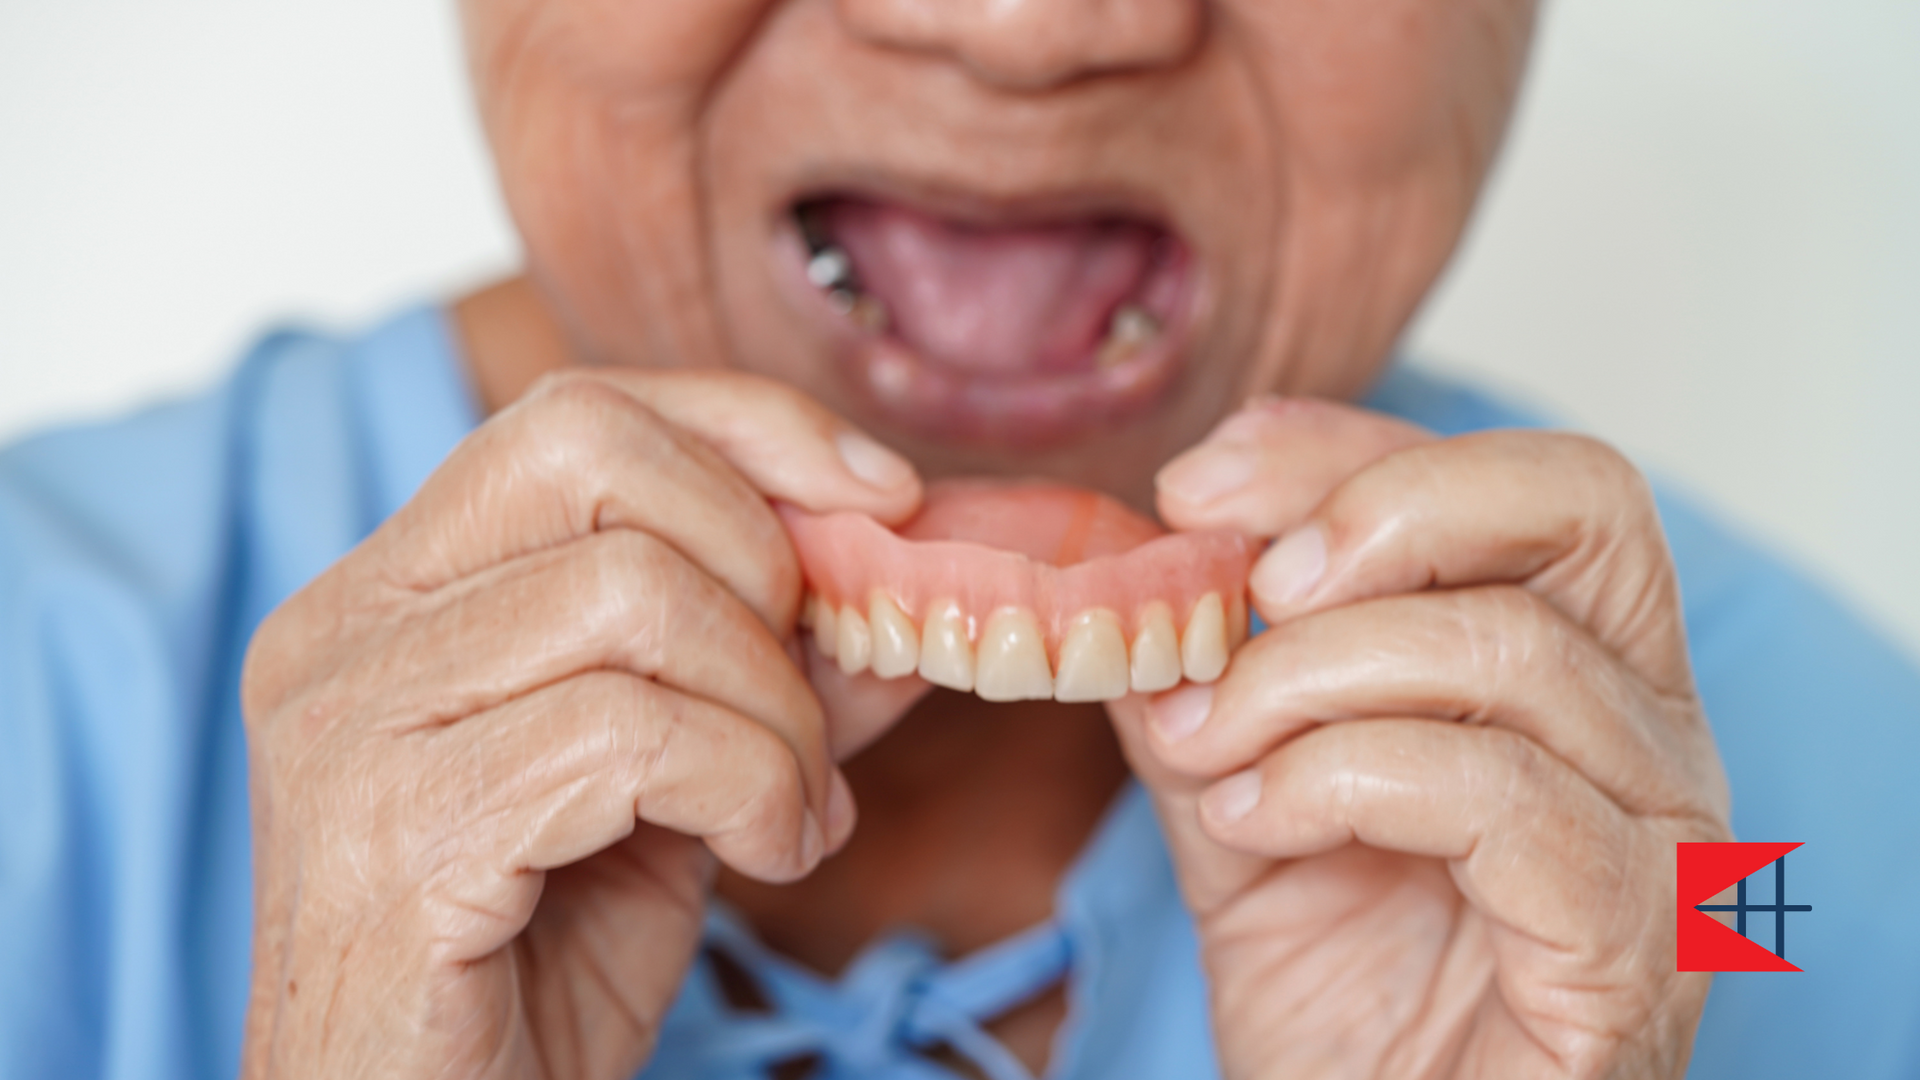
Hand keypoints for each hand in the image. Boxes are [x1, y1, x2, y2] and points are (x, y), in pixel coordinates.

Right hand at [238, 369, 924, 1078]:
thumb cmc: (536, 967)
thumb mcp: (677, 782)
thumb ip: (768, 669)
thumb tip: (906, 575)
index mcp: (393, 593)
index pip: (575, 414)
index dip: (747, 425)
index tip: (882, 492)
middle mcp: (343, 629)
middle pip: (593, 456)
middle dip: (761, 563)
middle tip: (806, 701)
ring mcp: (350, 725)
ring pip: (634, 599)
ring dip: (773, 711)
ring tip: (793, 811)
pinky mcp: (392, 830)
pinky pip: (629, 735)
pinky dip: (750, 787)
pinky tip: (765, 855)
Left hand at [1113, 399, 1731, 1077]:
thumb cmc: (1345, 1005)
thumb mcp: (1246, 809)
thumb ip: (1209, 689)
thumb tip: (1135, 578)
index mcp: (1577, 675)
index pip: (1514, 483)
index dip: (1348, 452)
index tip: (1200, 487)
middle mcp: (1649, 733)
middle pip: (1578, 505)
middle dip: (1379, 512)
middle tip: (1246, 587)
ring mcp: (1660, 837)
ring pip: (1513, 650)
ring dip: (1310, 679)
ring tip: (1210, 748)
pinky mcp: (1631, 945)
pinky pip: (1500, 796)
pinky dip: (1341, 781)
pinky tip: (1255, 825)